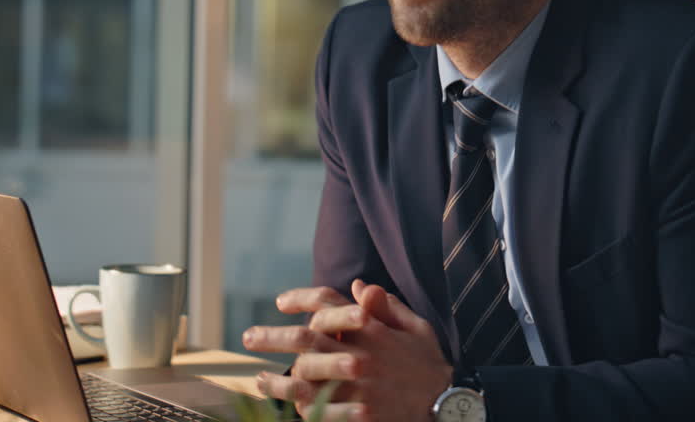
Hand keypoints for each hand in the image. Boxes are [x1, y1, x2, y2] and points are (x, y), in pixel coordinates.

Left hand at [244, 281, 452, 421]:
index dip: (300, 299)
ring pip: (302, 378)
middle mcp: (359, 354)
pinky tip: (287, 407)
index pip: (327, 304)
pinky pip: (318, 412)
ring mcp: (357, 386)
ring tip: (260, 378)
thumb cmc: (428, 363)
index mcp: (371, 328)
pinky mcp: (359, 415)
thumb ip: (386, 306)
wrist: (447, 403)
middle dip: (271, 336)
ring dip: (276, 377)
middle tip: (248, 336)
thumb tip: (359, 286)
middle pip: (304, 339)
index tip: (280, 302)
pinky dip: (299, 408)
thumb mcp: (415, 326)